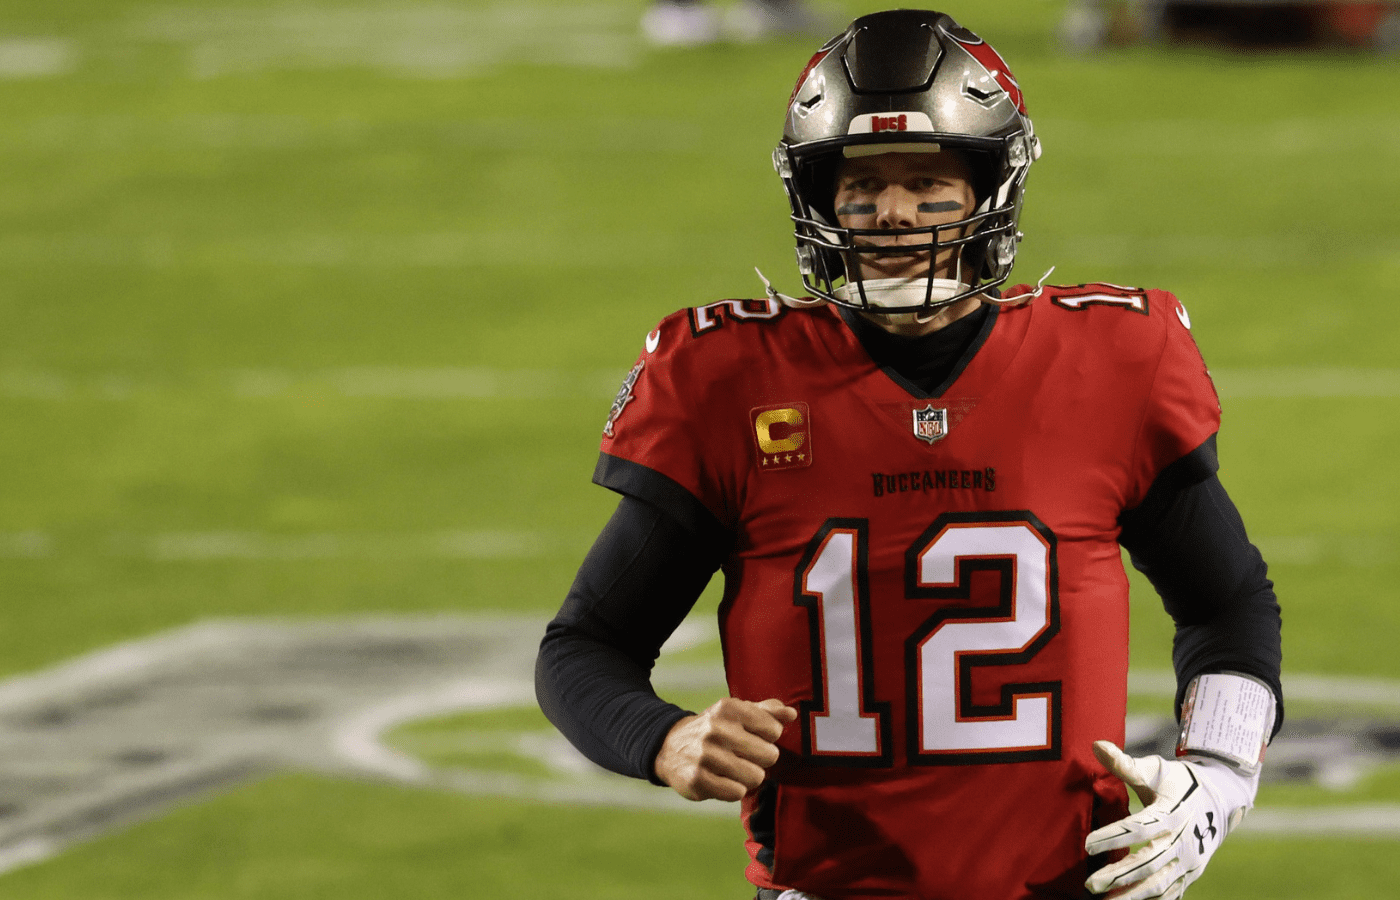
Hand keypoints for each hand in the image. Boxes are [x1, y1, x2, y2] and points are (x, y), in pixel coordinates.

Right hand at [654, 697, 796, 801]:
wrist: (669, 747)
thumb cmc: (714, 730)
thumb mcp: (736, 713)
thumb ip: (767, 711)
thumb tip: (791, 714)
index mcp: (728, 708)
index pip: (774, 729)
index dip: (768, 738)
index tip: (754, 738)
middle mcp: (716, 729)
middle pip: (769, 755)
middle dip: (761, 760)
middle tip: (745, 757)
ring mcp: (705, 755)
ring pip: (755, 777)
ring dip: (748, 777)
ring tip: (734, 770)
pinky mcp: (697, 779)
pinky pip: (737, 793)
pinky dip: (734, 790)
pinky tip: (722, 781)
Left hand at [1085, 740, 1255, 899]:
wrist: (1220, 799)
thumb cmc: (1178, 781)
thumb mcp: (1155, 769)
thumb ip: (1125, 764)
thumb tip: (1096, 745)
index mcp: (1172, 813)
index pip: (1140, 828)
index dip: (1114, 837)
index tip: (1086, 844)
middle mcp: (1183, 841)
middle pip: (1149, 862)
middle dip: (1119, 875)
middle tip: (1090, 884)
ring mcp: (1189, 861)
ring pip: (1159, 884)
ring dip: (1132, 895)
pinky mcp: (1190, 874)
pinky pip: (1169, 892)